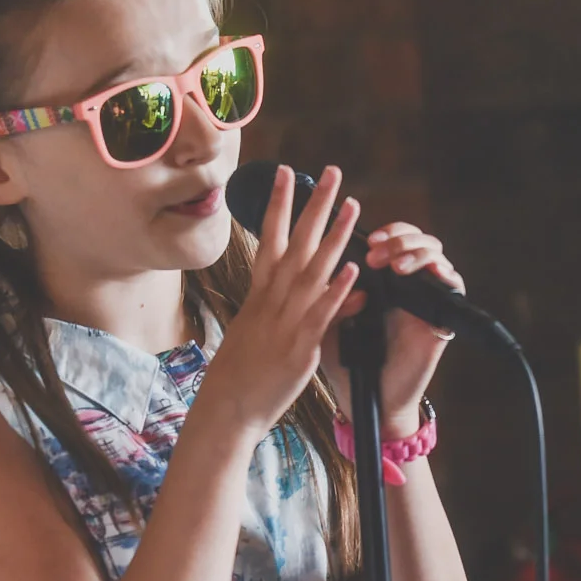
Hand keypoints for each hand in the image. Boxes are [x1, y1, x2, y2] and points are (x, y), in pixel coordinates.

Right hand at [194, 165, 361, 442]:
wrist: (227, 409)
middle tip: (332, 171)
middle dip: (314, 205)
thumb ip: (283, 306)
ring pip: (313, 270)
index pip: (271, 237)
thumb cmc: (241, 372)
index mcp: (260, 293)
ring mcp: (286, 321)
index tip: (287, 173)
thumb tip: (294, 288)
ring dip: (334, 236)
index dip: (280, 204)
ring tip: (353, 206)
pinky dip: (337, 290)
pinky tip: (353, 269)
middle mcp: (272, 300)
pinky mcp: (300, 346)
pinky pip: (322, 314)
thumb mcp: (256, 329)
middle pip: (296, 242)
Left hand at [320, 220, 464, 439]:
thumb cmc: (345, 358)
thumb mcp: (328, 316)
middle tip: (377, 255)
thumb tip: (330, 255)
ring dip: (418, 253)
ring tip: (397, 267)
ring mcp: (426, 298)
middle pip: (418, 239)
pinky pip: (455, 286)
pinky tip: (432, 275)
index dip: (388, 232)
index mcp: (382, 278)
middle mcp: (408, 283)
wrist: (366, 397)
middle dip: (400, 240)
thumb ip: (328, 288)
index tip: (369, 239)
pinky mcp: (442, 317)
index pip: (395, 237)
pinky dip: (446, 275)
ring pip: (437, 255)